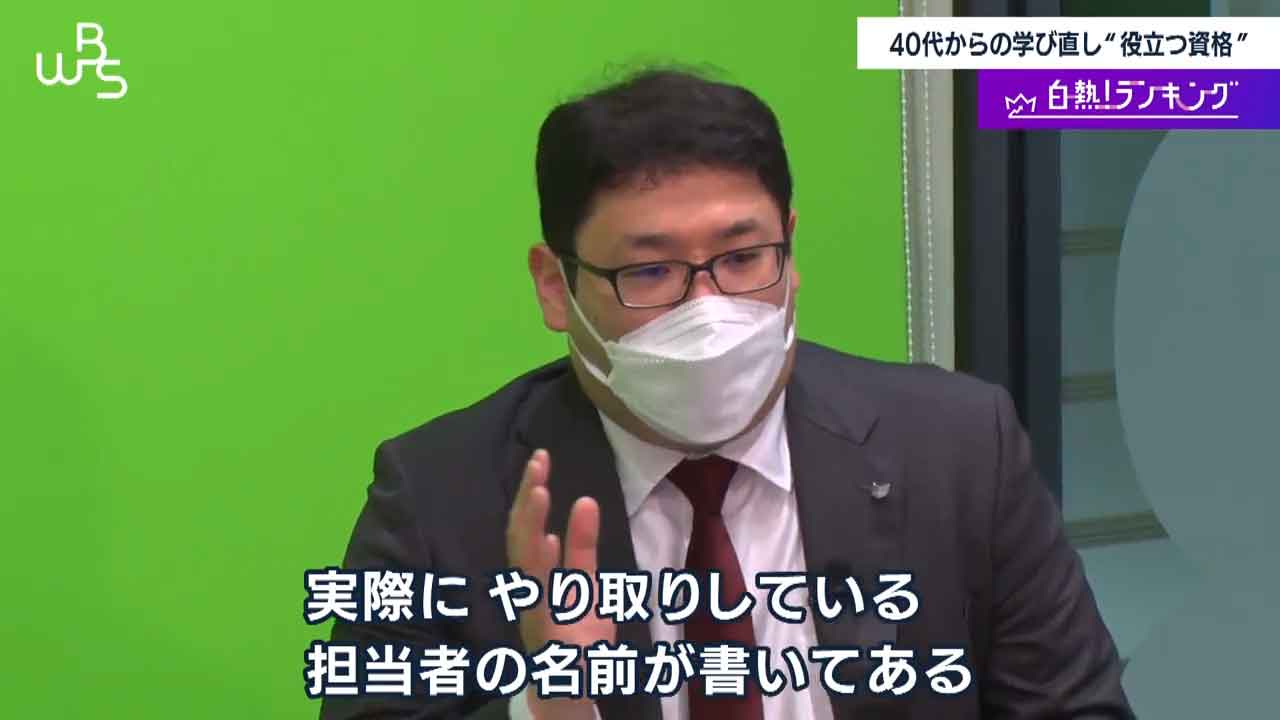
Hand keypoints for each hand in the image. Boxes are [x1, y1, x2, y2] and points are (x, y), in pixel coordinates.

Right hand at [506, 449, 613, 719]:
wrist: (572, 693)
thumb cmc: (578, 640)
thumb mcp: (586, 588)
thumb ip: (583, 549)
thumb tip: (584, 500)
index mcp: (536, 579)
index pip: (528, 527)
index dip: (531, 492)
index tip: (541, 457)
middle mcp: (527, 593)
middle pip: (520, 539)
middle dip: (527, 500)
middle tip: (538, 461)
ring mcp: (534, 614)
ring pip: (525, 566)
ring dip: (530, 528)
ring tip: (539, 492)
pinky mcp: (546, 638)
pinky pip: (541, 602)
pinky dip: (542, 573)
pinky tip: (547, 545)